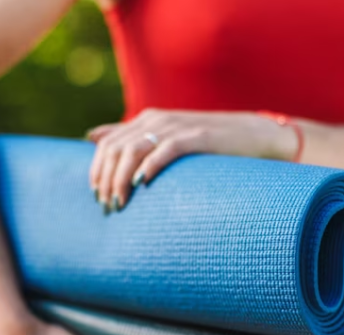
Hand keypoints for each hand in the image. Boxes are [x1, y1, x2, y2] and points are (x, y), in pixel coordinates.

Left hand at [87, 109, 297, 211]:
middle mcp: (157, 120)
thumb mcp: (165, 138)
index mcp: (147, 120)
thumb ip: (129, 136)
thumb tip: (90, 137)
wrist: (253, 136)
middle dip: (106, 179)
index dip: (97, 170)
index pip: (108, 142)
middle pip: (116, 148)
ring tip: (120, 202)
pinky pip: (165, 150)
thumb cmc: (208, 145)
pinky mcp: (196, 136)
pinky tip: (142, 184)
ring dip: (121, 179)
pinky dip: (149, 166)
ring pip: (134, 150)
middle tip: (107, 206)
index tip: (97, 196)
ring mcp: (176, 126)